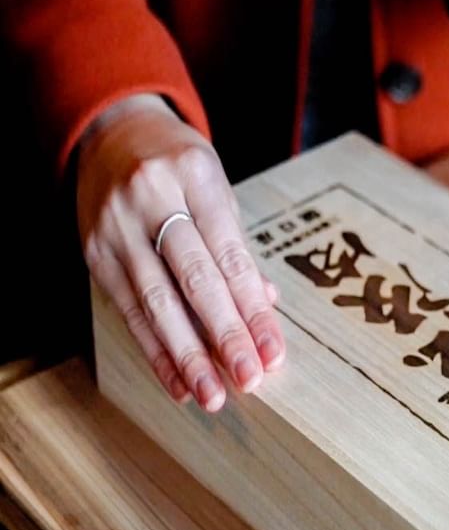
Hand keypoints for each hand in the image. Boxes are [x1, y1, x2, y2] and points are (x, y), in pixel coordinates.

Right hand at [77, 93, 285, 412]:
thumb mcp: (217, 189)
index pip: (230, 255)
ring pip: (156, 301)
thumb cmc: (179, 167)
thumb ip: (239, 248)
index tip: (273, 352)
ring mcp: (116, 227)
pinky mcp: (94, 253)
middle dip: (225, 336)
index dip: (253, 309)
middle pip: (194, 280)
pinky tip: (176, 382)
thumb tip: (267, 304)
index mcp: (194, 177)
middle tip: (249, 380)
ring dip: (187, 356)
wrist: (111, 134)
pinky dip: (154, 351)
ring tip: (213, 395)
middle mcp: (151, 199)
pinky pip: (128, 311)